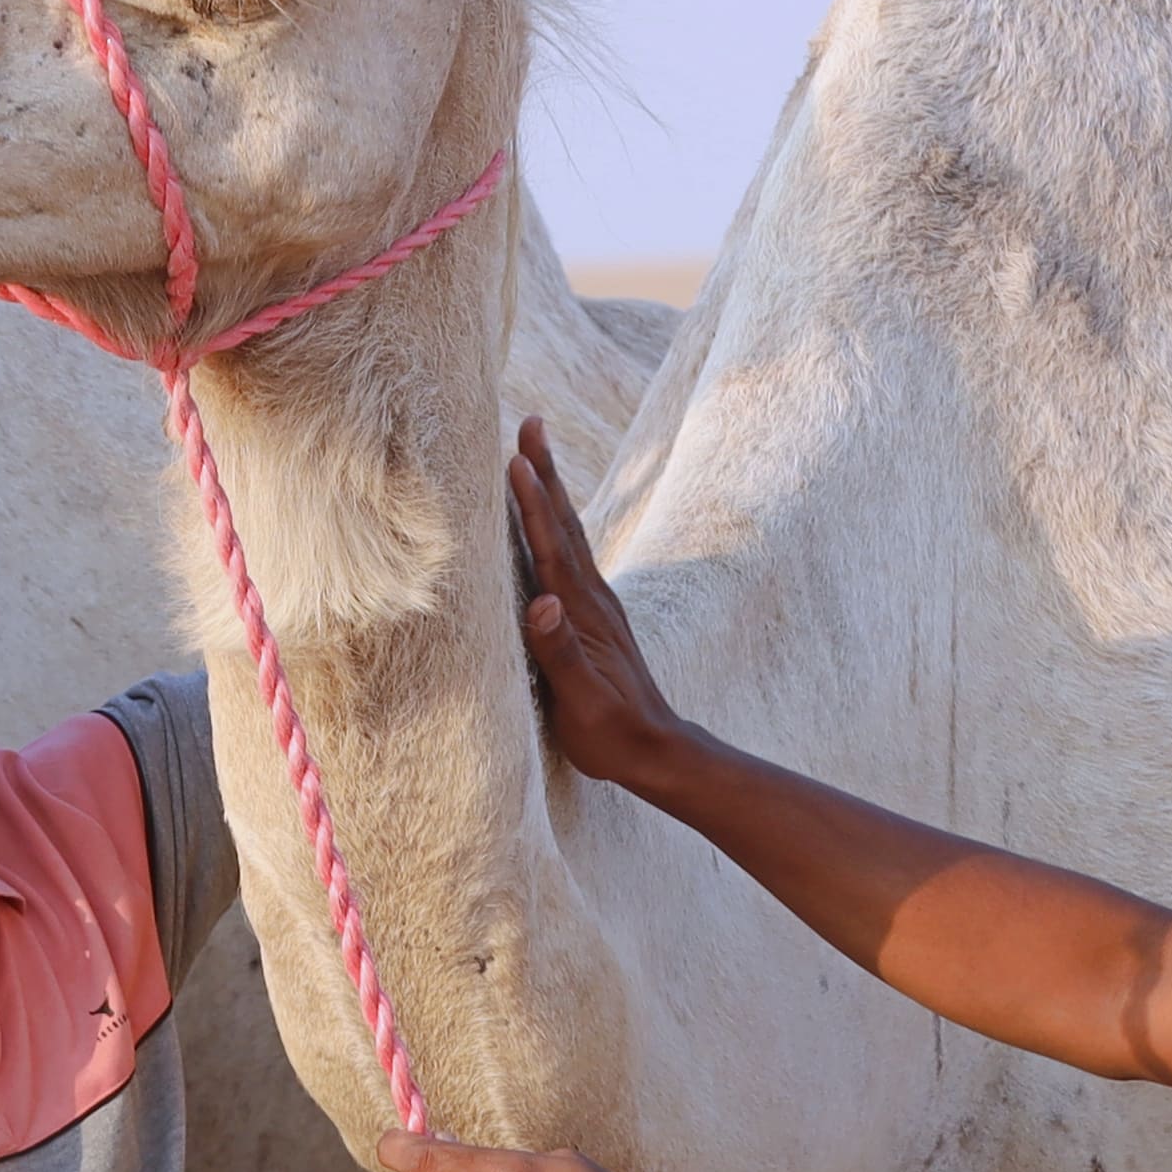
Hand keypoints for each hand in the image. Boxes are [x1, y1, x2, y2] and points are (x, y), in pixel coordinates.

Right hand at [505, 418, 697, 790]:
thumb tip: (541, 604)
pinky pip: (568, 553)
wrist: (656, 749)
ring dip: (550, 489)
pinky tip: (546, 517)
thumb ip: (561, 652)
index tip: (515, 459)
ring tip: (533, 451)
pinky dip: (553, 523)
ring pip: (568, 533)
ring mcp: (595, 603)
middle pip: (564, 524)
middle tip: (530, 421)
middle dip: (544, 472)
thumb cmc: (612, 733)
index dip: (532, 504)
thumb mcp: (583, 702)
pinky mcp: (593, 613)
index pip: (552, 548)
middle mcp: (591, 598)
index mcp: (582, 613)